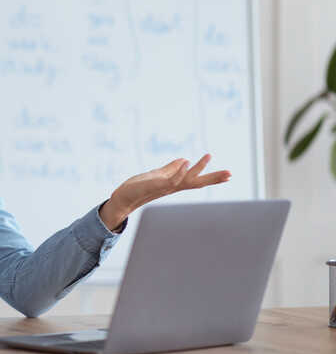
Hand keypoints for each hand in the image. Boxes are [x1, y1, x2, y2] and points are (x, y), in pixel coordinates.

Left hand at [100, 154, 230, 230]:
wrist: (124, 197)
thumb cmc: (140, 187)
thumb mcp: (158, 175)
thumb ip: (171, 168)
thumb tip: (184, 160)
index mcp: (175, 183)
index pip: (197, 179)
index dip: (212, 177)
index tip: (229, 174)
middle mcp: (173, 186)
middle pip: (197, 182)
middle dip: (214, 178)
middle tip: (230, 173)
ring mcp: (165, 186)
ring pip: (186, 179)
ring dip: (198, 168)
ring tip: (208, 156)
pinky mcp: (155, 185)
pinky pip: (170, 179)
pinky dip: (178, 171)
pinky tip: (186, 161)